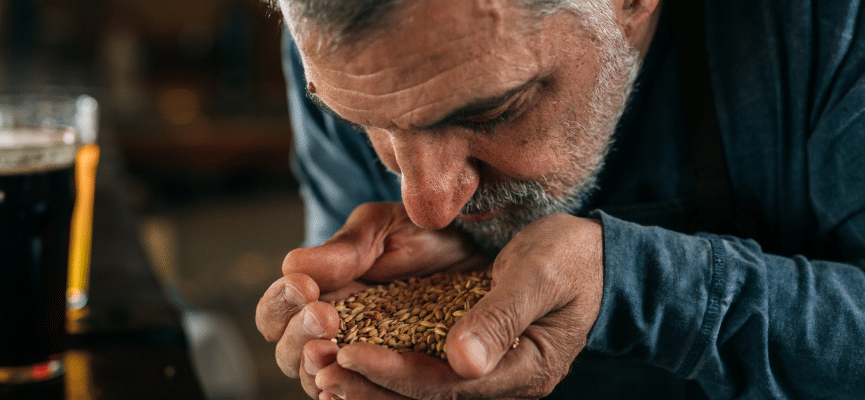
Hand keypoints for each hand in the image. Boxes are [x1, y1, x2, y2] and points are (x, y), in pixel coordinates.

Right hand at [255, 202, 490, 398]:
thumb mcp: (384, 229)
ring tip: (332, 351)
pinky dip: (356, 395)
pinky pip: (372, 397)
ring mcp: (367, 364)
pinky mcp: (406, 381)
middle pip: (290, 355)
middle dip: (298, 337)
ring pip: (324, 383)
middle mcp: (336, 336)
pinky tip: (348, 387)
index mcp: (321, 296)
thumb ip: (343, 249)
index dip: (279, 305)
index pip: (276, 314)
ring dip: (322, 369)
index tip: (303, 286)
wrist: (486, 248)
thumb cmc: (429, 233)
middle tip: (324, 317)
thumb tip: (293, 266)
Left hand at [313, 213, 604, 398]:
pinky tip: (349, 363)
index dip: (394, 373)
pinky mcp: (472, 361)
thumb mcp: (539, 273)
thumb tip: (463, 361)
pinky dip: (385, 372)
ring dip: (370, 387)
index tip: (349, 353)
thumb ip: (501, 315)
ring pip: (419, 394)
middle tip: (319, 372)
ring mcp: (486, 376)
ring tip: (321, 373)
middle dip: (370, 390)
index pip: (446, 384)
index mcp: (523, 369)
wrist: (594, 258)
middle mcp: (500, 384)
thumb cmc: (570, 257)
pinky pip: (423, 376)